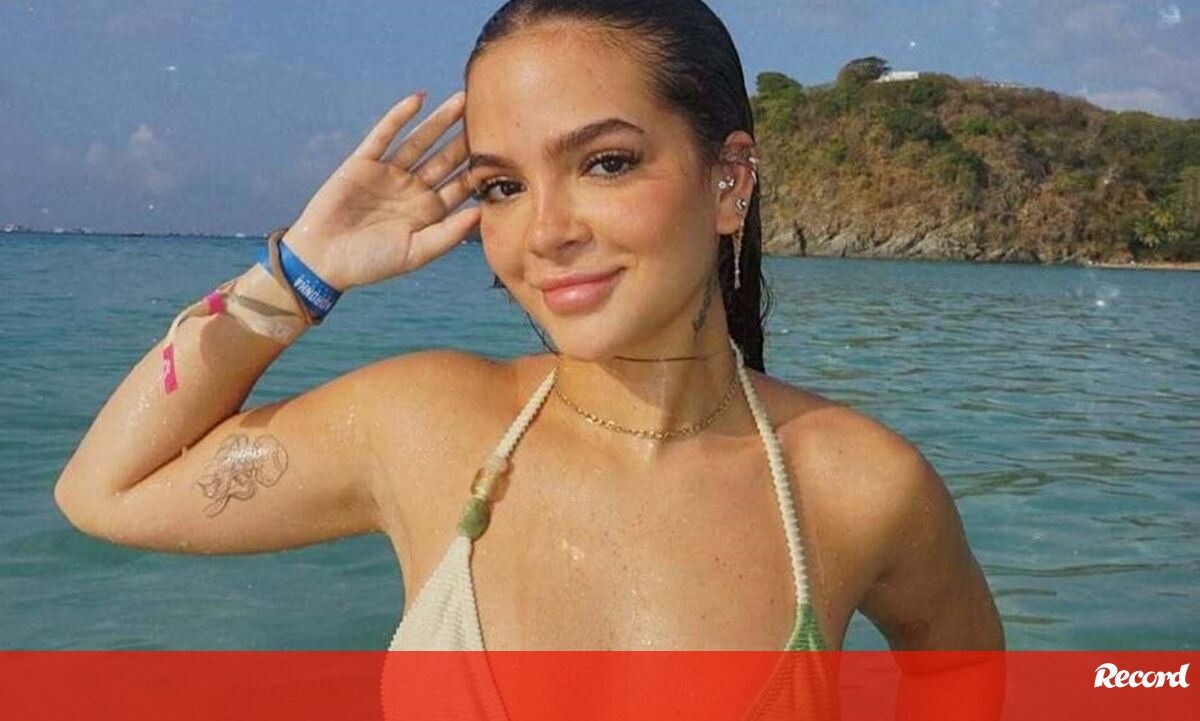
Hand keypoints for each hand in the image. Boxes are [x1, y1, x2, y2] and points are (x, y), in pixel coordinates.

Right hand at [279, 91, 478, 290]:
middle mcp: (413, 189)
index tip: (506, 150)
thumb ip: (448, 234)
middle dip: (466, 138)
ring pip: (420, 141)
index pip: (460, 185)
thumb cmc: (372, 263)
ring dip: (440, 120)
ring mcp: (389, 173)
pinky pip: (384, 135)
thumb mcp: (416, 253)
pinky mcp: (363, 163)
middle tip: (491, 113)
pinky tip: (418, 99)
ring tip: (462, 98)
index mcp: (429, 211)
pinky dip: (399, 117)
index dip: (480, 169)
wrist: (324, 260)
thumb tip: (481, 213)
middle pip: (446, 158)